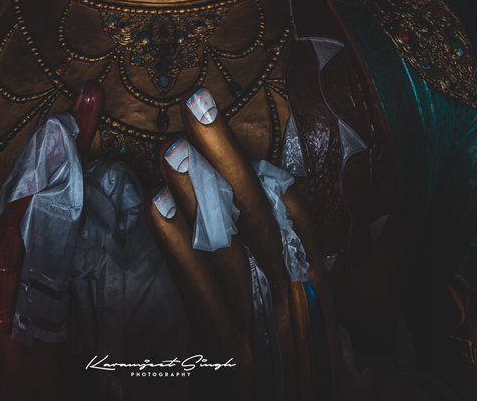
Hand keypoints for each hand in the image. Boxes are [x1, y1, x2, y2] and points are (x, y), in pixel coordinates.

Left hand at [147, 89, 337, 399]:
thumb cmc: (308, 377)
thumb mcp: (320, 328)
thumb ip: (303, 273)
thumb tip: (280, 201)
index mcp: (314, 291)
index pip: (290, 216)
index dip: (253, 164)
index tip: (220, 117)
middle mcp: (292, 304)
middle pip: (259, 216)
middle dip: (225, 156)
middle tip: (196, 103)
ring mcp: (261, 332)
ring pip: (229, 247)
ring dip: (196, 191)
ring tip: (170, 145)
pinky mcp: (230, 362)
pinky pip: (201, 296)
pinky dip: (178, 249)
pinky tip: (157, 208)